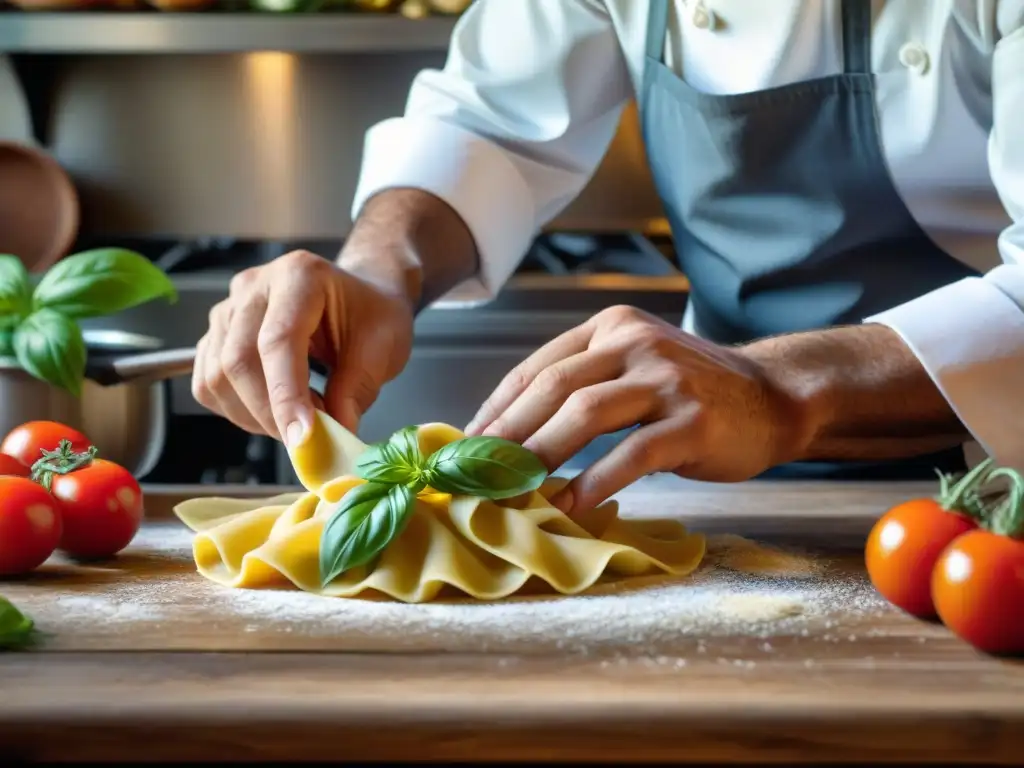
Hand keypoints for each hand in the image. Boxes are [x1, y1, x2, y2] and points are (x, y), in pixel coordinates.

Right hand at [192, 250, 413, 445]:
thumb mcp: (384, 345)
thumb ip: (357, 388)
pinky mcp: (215, 335)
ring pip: (217, 377)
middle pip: (238, 360)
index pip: (278, 340)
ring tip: (299, 419)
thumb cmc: (371, 314)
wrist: (357, 296)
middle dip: (270, 413)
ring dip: (254, 416)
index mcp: (300, 276)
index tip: (302, 439)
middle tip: (309, 438)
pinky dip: (237, 411)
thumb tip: (333, 435)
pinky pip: (208, 384)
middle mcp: (254, 287)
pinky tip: (273, 411)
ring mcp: (228, 309)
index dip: (286, 395)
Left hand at [465, 305, 808, 514]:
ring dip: (540, 455)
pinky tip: (570, 506)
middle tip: (477, 472)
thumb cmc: (694, 390)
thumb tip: (513, 431)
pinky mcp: (691, 421)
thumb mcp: (636, 365)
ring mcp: (666, 379)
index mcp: (612, 328)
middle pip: (553, 387)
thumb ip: (585, 382)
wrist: (774, 396)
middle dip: (508, 433)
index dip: (497, 408)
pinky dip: (594, 482)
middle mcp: (635, 344)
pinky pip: (630, 454)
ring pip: (584, 414)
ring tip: (512, 489)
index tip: (468, 444)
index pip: (538, 366)